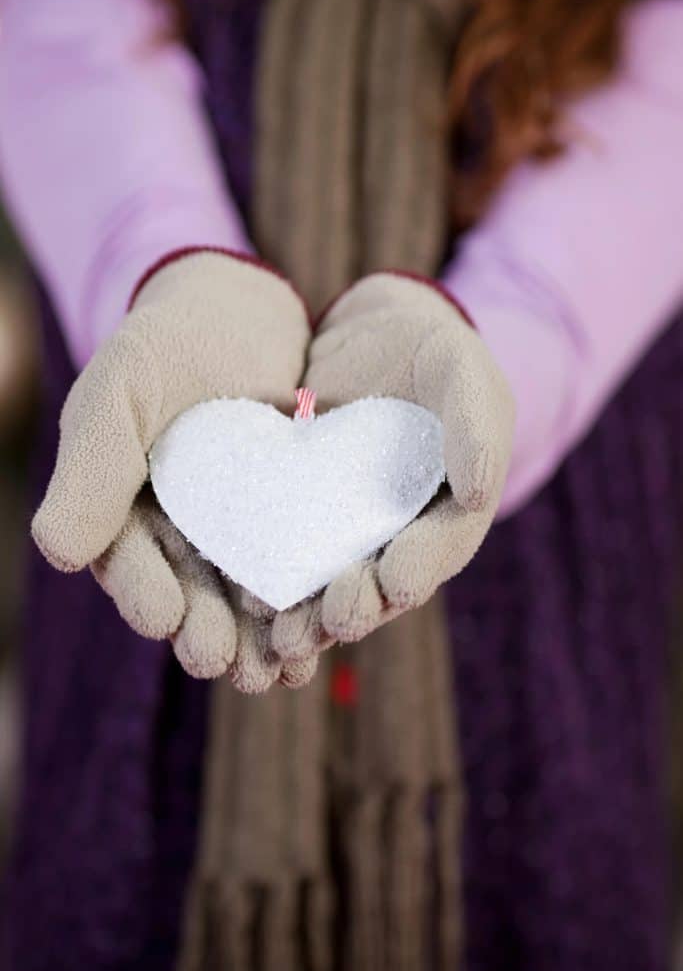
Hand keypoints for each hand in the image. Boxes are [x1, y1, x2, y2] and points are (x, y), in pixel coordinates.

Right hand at [32, 249, 309, 682]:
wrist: (240, 313)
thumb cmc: (166, 343)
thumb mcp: (121, 388)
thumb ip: (92, 464)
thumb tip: (58, 552)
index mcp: (124, 514)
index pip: (129, 562)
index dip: (144, 591)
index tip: (163, 617)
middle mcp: (178, 536)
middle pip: (189, 595)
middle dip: (205, 632)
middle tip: (221, 664)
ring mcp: (236, 534)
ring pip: (244, 595)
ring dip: (259, 639)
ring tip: (281, 669)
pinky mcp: (290, 523)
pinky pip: (298, 568)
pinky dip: (308, 600)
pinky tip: (326, 631)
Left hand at [270, 271, 514, 661]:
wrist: (373, 333)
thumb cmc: (434, 353)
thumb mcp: (466, 374)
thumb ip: (476, 426)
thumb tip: (481, 492)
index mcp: (448, 511)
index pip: (439, 546)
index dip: (420, 566)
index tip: (398, 583)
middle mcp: (397, 533)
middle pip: (380, 582)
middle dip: (359, 606)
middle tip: (338, 621)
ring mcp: (345, 528)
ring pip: (328, 581)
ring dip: (310, 615)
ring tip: (286, 638)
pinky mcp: (299, 511)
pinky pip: (284, 549)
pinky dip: (268, 576)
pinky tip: (245, 597)